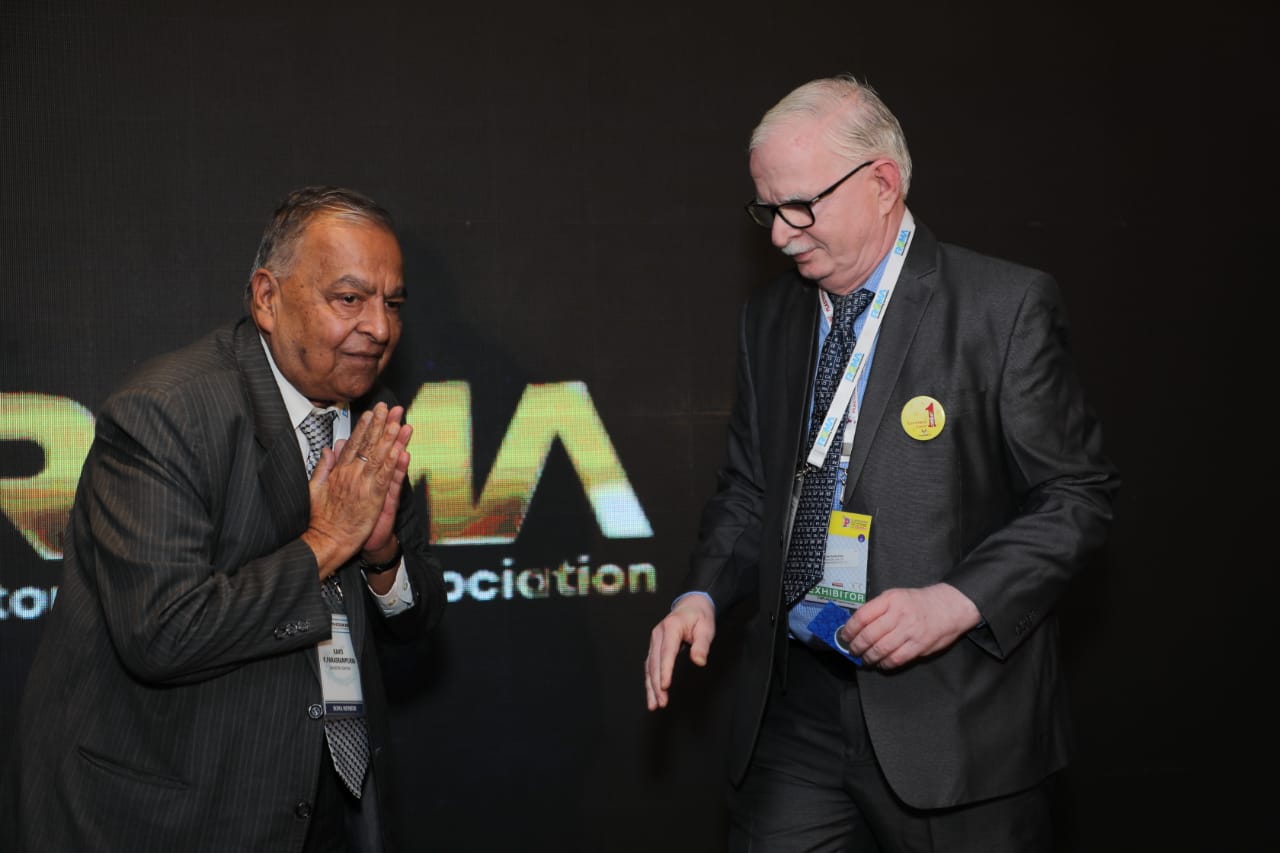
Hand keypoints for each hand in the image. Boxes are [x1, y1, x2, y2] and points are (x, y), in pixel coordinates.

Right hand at [303, 403, 412, 578]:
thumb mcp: (314, 488)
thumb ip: (323, 467)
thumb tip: (329, 449)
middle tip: (389, 408)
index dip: (364, 427)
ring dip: (390, 438)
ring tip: (398, 421)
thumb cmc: (320, 520)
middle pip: (368, 445)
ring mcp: (362, 485)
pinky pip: (385, 477)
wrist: (326, 542)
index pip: (354, 444)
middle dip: (380, 424)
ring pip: (379, 457)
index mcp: (338, 472)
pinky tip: (400, 449)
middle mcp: (351, 475)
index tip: (372, 413)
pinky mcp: (373, 498)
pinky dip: (393, 462)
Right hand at [644, 594, 714, 710]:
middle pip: (655, 662)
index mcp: (671, 627)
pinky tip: (652, 695)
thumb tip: (699, 662)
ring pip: (649, 666)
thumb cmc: (700, 616)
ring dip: (651, 686)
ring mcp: (654, 641)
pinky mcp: (655, 647)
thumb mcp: (706, 627)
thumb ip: (702, 645)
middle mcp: (658, 634)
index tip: (664, 686)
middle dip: (656, 684)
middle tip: (661, 702)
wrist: (691, 605)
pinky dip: (650, 681)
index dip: (665, 670)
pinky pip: (650, 666)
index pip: (666, 652)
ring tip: (654, 704)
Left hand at [837, 583, 980, 668]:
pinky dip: (885, 663)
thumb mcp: (896, 596)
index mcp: (890, 599)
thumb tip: (857, 625)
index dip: (849, 629)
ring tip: (864, 659)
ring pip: (881, 649)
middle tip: (852, 650)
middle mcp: (899, 614)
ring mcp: (910, 631)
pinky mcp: (919, 645)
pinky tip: (881, 663)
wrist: (950, 606)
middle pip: (869, 635)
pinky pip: (896, 658)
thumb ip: (878, 609)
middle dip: (856, 646)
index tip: (845, 635)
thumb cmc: (920, 602)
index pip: (862, 616)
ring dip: (868, 657)